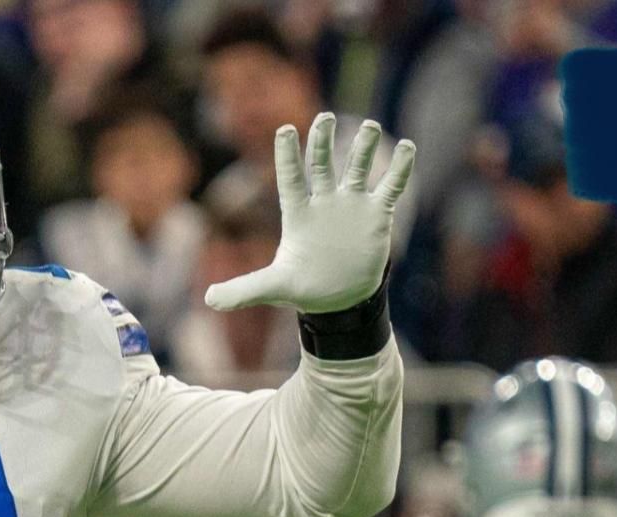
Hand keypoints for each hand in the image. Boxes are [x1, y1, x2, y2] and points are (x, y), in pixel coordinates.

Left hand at [205, 113, 415, 313]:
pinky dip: (399, 168)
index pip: (290, 178)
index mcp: (297, 213)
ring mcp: (351, 205)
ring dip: (364, 148)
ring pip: (358, 168)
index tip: (284, 130)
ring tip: (370, 126)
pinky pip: (390, 186)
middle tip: (325, 117)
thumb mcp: (273, 287)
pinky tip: (408, 146)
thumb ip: (243, 289)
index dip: (287, 155)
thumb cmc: (304, 287)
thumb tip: (208, 300)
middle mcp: (324, 201)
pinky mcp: (376, 215)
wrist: (340, 298)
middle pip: (322, 163)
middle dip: (323, 140)